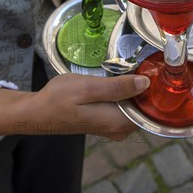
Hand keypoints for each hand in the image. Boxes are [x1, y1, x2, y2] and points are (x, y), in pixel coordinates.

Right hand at [31, 73, 149, 139]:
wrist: (38, 112)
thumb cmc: (58, 98)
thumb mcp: (88, 87)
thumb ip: (117, 87)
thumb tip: (145, 83)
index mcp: (119, 122)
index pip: (151, 106)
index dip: (155, 86)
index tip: (153, 67)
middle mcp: (120, 129)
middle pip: (145, 105)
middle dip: (145, 84)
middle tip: (140, 62)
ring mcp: (114, 127)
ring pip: (135, 104)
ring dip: (134, 86)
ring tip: (129, 67)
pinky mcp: (108, 121)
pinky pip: (125, 106)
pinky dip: (125, 92)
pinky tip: (118, 78)